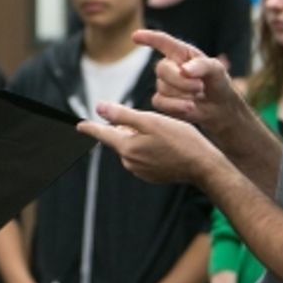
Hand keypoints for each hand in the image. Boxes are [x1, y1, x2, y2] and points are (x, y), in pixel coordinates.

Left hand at [78, 102, 225, 186]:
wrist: (202, 166)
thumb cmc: (180, 140)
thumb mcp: (151, 121)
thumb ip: (123, 114)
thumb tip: (99, 108)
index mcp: (127, 147)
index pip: (103, 135)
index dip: (91, 128)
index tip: (80, 125)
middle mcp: (130, 162)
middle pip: (121, 139)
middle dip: (129, 128)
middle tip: (153, 123)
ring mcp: (141, 171)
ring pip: (133, 147)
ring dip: (141, 138)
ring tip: (164, 135)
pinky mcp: (152, 175)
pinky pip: (144, 157)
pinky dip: (150, 148)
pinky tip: (167, 146)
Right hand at [133, 29, 242, 133]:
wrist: (220, 107)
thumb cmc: (217, 82)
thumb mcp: (217, 69)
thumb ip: (202, 66)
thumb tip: (183, 70)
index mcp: (180, 52)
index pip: (162, 41)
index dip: (148, 38)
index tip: (135, 36)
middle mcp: (169, 65)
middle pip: (162, 68)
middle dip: (180, 80)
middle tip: (199, 87)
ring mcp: (163, 84)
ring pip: (162, 87)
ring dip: (183, 94)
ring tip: (198, 96)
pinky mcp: (161, 101)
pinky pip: (160, 102)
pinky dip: (176, 106)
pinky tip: (190, 106)